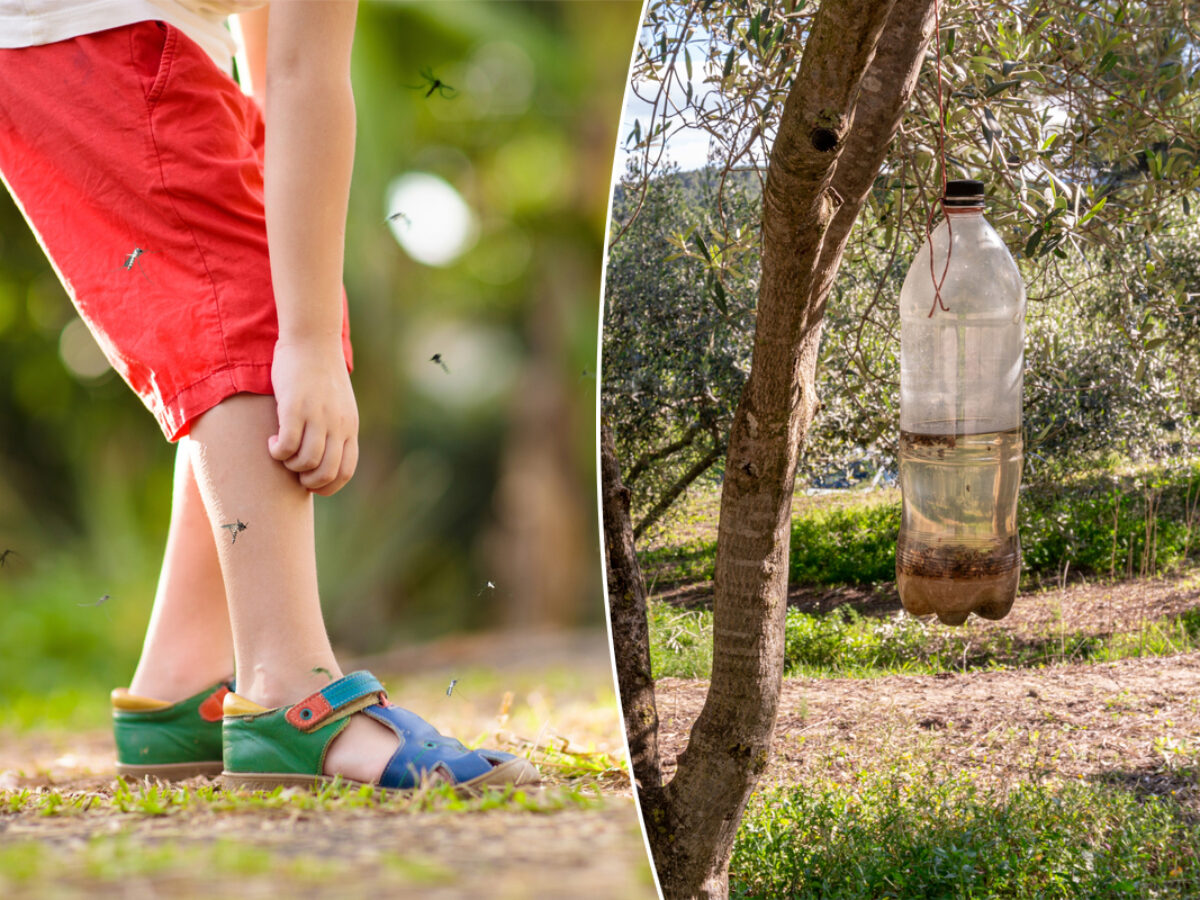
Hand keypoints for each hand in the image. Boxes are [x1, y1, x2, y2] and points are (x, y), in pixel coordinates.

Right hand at [268, 337, 357, 495]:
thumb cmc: (320, 373)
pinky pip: (287, 445)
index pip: (345, 471)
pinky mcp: (295, 407)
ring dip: (290, 465)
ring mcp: (318, 416)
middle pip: (326, 472)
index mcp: (349, 427)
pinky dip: (278, 451)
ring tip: (282, 449)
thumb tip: (323, 454)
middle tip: (293, 468)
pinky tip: (272, 440)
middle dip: (307, 480)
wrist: (313, 340)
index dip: (328, 486)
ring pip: (306, 462)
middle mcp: (337, 425)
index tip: (311, 482)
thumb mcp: (338, 404)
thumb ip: (335, 427)